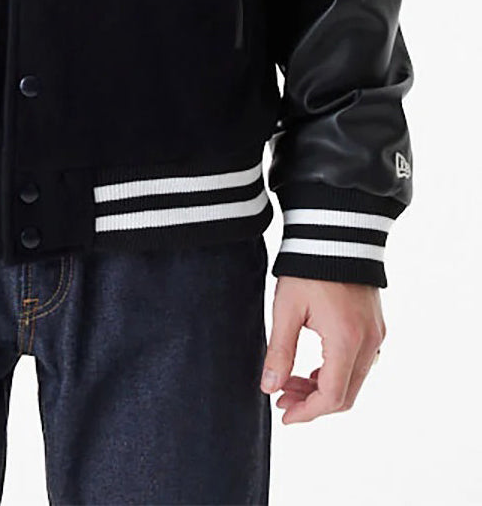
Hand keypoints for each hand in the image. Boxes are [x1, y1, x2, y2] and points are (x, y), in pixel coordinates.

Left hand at [260, 276, 385, 422]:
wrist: (335, 231)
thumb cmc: (307, 267)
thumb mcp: (287, 308)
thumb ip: (279, 350)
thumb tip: (269, 388)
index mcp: (346, 340)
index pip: (331, 396)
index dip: (307, 412)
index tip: (283, 414)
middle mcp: (369, 343)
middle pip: (345, 394)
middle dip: (312, 402)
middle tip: (281, 397)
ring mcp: (376, 334)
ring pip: (354, 380)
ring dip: (323, 388)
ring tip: (289, 381)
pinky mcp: (376, 326)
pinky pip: (360, 363)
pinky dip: (337, 372)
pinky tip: (312, 367)